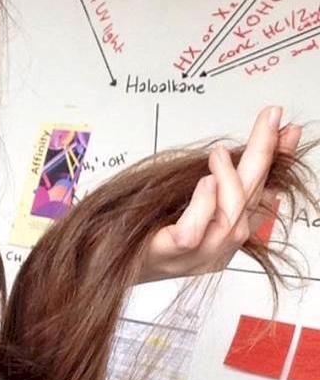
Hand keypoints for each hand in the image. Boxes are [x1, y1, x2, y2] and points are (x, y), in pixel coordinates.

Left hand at [138, 106, 301, 283]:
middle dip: (264, 159)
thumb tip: (238, 159)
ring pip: (230, 223)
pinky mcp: (166, 255)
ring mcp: (191, 258)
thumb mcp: (178, 197)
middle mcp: (212, 250)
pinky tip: (204, 182)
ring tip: (218, 155)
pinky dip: (203, 205)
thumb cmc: (134, 226)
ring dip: (231, 182)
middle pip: (251, 205)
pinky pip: (193, 233)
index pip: (258, 196)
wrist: (95, 255)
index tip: (285, 128)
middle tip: (270, 121)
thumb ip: (209, 184)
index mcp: (219, 236)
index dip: (273, 162)